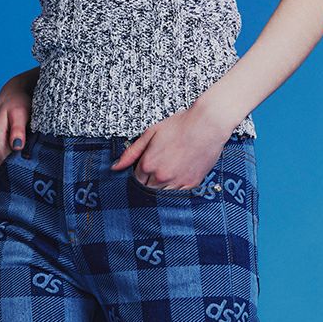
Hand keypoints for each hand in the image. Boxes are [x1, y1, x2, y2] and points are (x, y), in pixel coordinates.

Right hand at [0, 71, 34, 172]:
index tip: (36, 171)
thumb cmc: (18, 102)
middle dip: (19, 172)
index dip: (22, 169)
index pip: (8, 164)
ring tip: (32, 170)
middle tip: (36, 173)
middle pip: (4, 169)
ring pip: (3, 169)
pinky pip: (2, 165)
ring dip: (16, 170)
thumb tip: (17, 146)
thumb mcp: (20, 113)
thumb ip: (18, 129)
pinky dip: (12, 167)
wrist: (11, 95)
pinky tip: (24, 166)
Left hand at [109, 107, 229, 189]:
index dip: (139, 176)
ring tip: (167, 176)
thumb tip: (115, 167)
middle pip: (147, 191)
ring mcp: (176, 182)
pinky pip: (178, 196)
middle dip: (148, 185)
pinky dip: (175, 191)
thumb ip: (131, 152)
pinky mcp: (191, 184)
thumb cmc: (180, 125)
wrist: (207, 125)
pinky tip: (177, 181)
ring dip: (161, 190)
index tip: (145, 170)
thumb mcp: (151, 133)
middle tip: (156, 173)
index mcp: (148, 163)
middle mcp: (160, 176)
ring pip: (162, 196)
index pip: (136, 180)